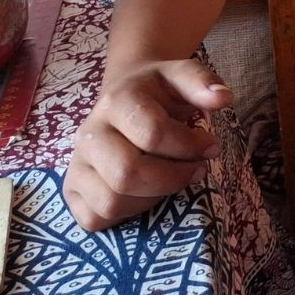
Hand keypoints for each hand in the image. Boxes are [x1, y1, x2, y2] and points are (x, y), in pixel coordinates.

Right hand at [62, 58, 231, 231]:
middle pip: (127, 174)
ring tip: (171, 181)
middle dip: (172, 179)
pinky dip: (125, 215)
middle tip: (196, 170)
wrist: (124, 94)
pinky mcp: (71, 189)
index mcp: (116, 101)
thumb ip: (201, 82)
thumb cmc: (158, 92)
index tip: (211, 147)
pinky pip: (93, 219)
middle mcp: (89, 133)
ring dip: (151, 198)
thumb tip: (223, 97)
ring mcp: (77, 163)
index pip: (152, 134)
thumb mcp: (180, 76)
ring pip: (110, 202)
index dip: (189, 146)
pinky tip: (145, 194)